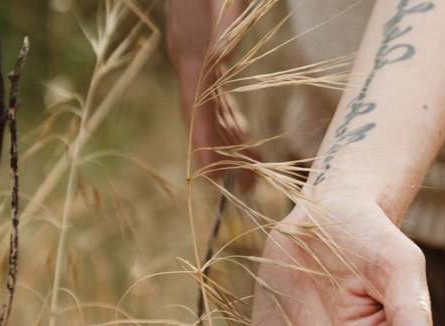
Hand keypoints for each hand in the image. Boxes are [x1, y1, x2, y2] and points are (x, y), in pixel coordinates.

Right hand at [166, 0, 257, 190]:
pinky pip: (214, 94)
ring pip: (211, 107)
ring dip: (230, 142)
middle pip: (203, 113)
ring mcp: (194, 53)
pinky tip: (242, 139)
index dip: (202, 138)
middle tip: (249, 187)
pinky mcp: (205, 50)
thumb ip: (225, 21)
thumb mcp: (223, 1)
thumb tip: (224, 51)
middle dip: (221, 153)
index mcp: (193, 47)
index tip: (211, 172)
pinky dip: (228, 119)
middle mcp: (189, 54)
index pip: (196, 101)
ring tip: (254, 173)